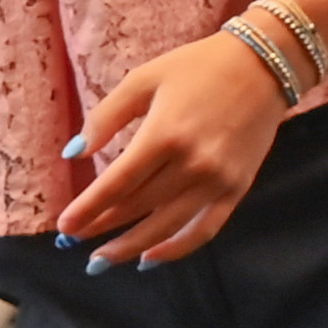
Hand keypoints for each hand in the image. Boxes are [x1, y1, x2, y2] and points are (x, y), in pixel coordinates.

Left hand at [44, 28, 300, 270]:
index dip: (89, 209)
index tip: (65, 226)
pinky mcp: (236, 190)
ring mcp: (217, 181)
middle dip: (101, 226)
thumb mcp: (143, 79)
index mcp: (164, 134)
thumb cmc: (197, 67)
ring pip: (166, 226)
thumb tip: (73, 153)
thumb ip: (106, 117)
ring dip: (130, 247)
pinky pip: (204, 230)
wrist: (263, 66)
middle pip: (138, 207)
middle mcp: (191, 164)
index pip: (118, 184)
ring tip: (101, 261)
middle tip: (73, 241)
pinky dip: (176, 249)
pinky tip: (149, 257)